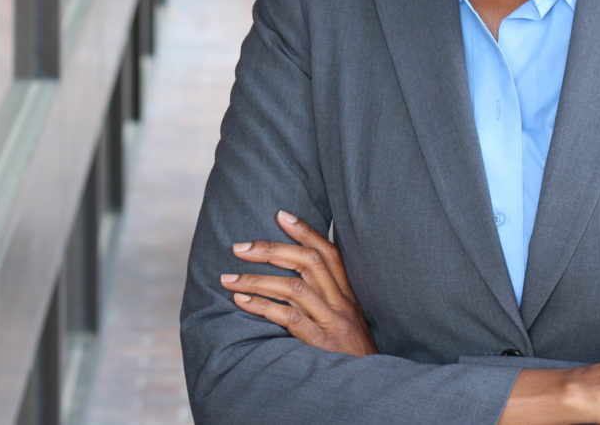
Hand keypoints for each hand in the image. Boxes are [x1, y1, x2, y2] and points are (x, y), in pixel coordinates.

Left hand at [220, 210, 377, 356]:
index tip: (280, 214)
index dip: (305, 231)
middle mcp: (341, 303)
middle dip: (271, 249)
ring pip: (294, 288)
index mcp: (347, 294)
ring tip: (229, 279)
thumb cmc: (350, 352)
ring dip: (257, 279)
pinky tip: (242, 302)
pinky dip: (263, 307)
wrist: (370, 384)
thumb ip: (326, 297)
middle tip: (239, 247)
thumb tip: (291, 277)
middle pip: (308, 262)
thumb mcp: (346, 319)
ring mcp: (331, 322)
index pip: (329, 252)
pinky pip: (290, 318)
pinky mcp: (321, 343)